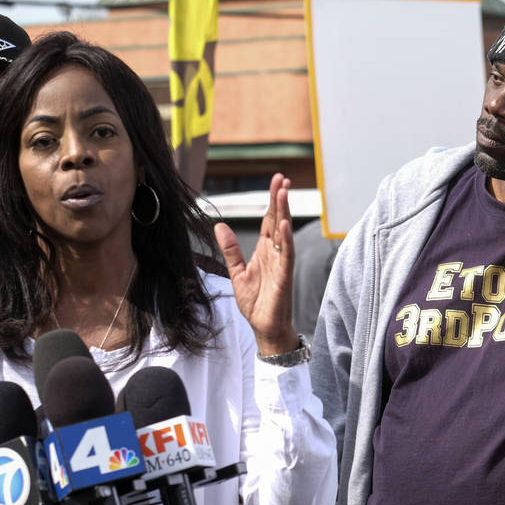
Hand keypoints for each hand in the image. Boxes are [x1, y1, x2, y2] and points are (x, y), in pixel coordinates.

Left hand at [214, 174, 298, 355]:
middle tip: (282, 178)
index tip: (277, 181)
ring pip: (283, 232)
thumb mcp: (236, 272)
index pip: (268, 220)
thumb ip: (230, 249)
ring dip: (284, 212)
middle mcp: (274, 252)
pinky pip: (286, 254)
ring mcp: (281, 262)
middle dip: (279, 199)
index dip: (272, 201)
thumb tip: (219, 226)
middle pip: (277, 220)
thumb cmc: (255, 302)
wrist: (264, 326)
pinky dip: (286, 239)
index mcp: (264, 250)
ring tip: (283, 192)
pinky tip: (284, 224)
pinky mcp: (284, 275)